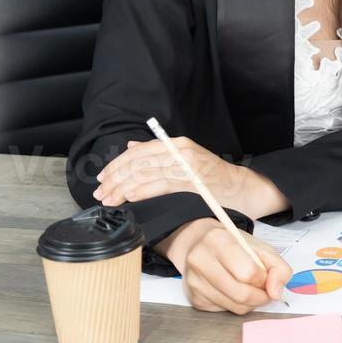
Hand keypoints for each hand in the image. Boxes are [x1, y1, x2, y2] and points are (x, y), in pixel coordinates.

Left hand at [93, 135, 283, 218]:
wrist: (241, 188)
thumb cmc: (212, 177)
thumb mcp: (185, 159)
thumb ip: (158, 153)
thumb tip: (131, 146)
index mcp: (176, 143)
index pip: (138, 151)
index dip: (116, 165)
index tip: (102, 178)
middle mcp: (180, 150)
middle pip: (138, 163)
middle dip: (114, 178)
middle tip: (100, 192)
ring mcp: (186, 165)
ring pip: (145, 174)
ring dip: (122, 188)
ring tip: (109, 199)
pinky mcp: (192, 181)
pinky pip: (160, 185)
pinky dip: (141, 191)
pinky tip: (128, 197)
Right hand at [157, 219, 292, 314]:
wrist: (202, 244)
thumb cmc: (234, 245)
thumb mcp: (261, 248)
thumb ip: (278, 268)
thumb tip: (276, 294)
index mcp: (218, 240)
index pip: (248, 273)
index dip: (264, 279)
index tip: (266, 276)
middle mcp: (200, 260)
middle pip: (241, 294)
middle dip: (260, 297)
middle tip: (264, 291)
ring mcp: (194, 281)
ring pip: (234, 306)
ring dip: (250, 303)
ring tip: (250, 289)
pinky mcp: (194, 298)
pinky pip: (224, 311)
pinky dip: (236, 305)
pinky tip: (234, 291)